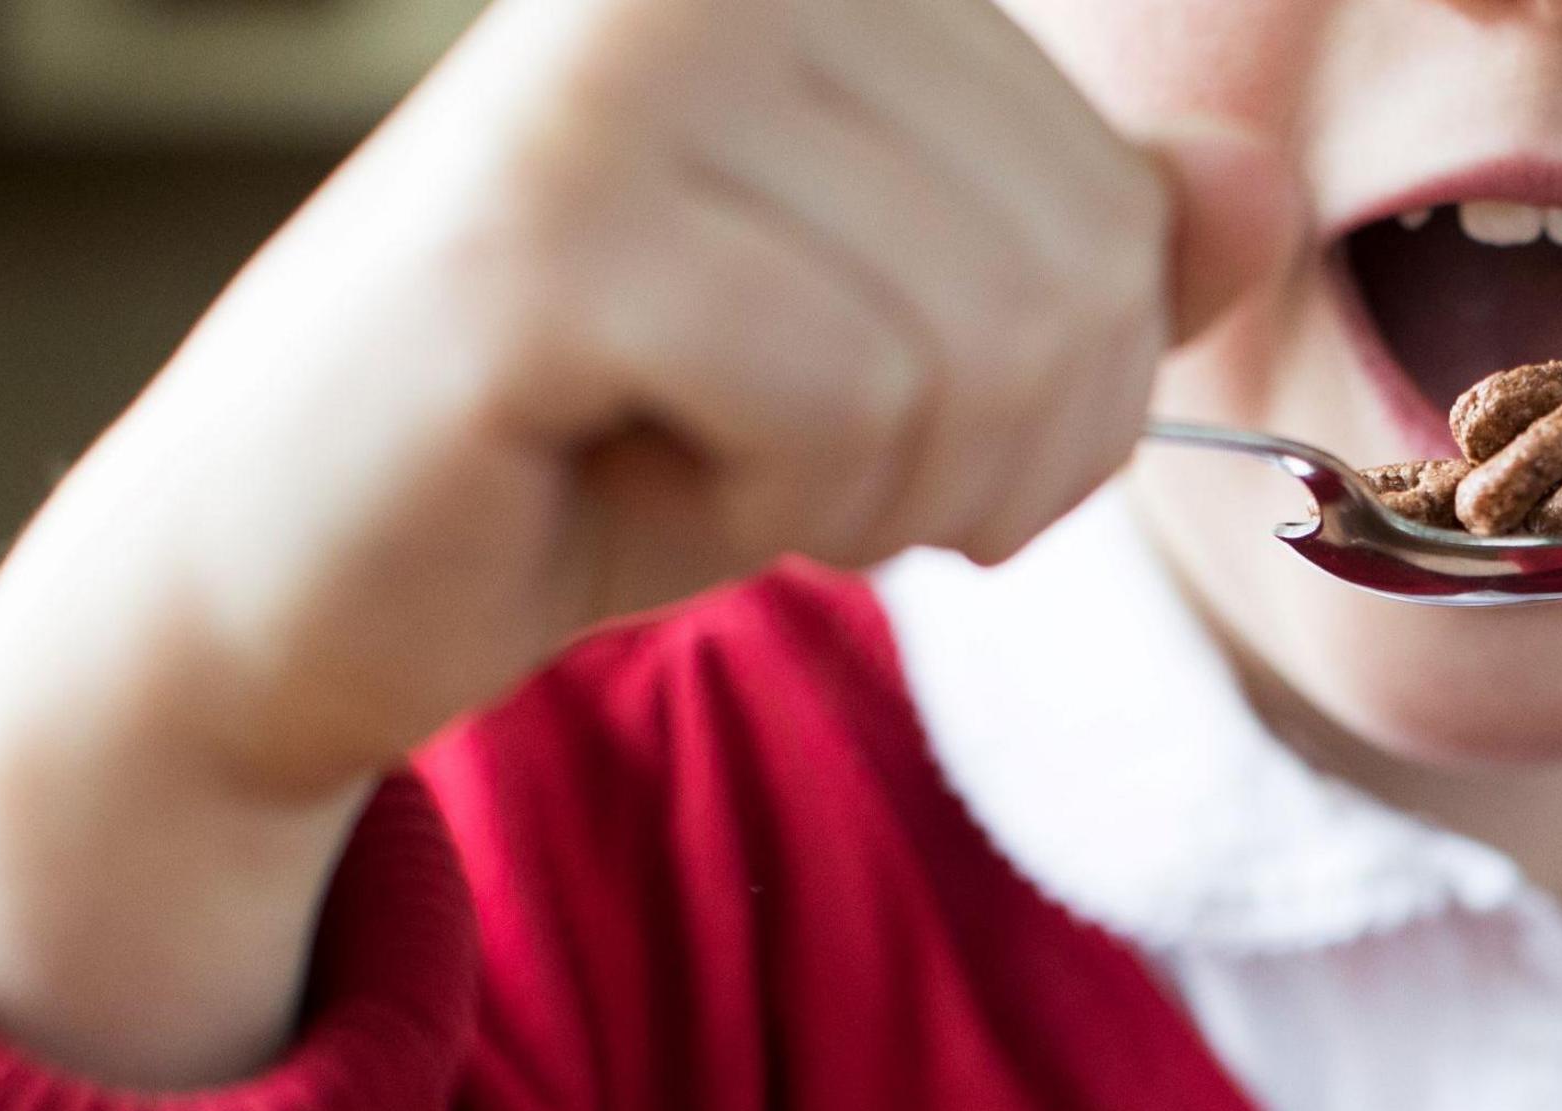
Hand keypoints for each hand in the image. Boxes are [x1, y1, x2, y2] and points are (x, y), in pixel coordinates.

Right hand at [0, 0, 1296, 1085]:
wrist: (300, 582)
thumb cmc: (604, 446)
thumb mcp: (892, 353)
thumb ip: (1082, 257)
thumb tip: (1261, 185)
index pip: (1116, 203)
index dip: (1056, 386)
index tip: (878, 415)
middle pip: (1071, 274)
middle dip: (972, 450)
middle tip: (786, 464)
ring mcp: (617, 76)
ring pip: (965, 342)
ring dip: (854, 482)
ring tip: (693, 451)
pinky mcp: (546, 228)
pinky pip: (829, 400)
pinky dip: (751, 500)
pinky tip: (619, 470)